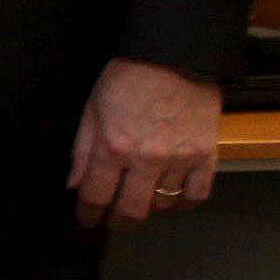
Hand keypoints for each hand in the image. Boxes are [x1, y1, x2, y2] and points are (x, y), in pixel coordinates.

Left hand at [70, 56, 221, 224]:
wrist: (174, 56)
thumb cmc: (127, 79)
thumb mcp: (92, 109)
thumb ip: (81, 151)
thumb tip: (74, 186)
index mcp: (113, 147)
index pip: (96, 196)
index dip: (88, 214)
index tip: (87, 220)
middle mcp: (146, 159)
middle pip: (131, 210)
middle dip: (118, 222)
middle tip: (114, 222)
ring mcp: (179, 159)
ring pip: (163, 205)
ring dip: (150, 207)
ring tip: (142, 198)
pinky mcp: (206, 155)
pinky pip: (197, 195)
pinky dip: (184, 203)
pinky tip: (173, 199)